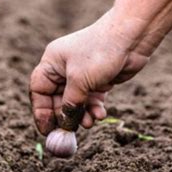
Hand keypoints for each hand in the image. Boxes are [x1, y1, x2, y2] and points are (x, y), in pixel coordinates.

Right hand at [29, 13, 149, 134]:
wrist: (131, 38)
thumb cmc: (100, 53)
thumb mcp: (80, 81)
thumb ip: (70, 104)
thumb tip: (64, 125)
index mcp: (52, 62)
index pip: (39, 90)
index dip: (41, 111)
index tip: (46, 130)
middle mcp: (65, 68)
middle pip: (58, 99)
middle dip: (65, 116)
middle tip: (70, 132)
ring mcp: (83, 74)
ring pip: (77, 102)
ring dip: (82, 115)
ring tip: (90, 123)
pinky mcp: (99, 80)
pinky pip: (92, 99)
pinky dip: (94, 108)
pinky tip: (101, 115)